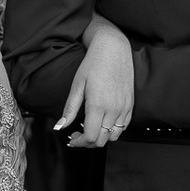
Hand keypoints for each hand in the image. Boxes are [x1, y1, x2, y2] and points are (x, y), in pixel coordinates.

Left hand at [57, 24, 133, 148]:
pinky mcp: (130, 104)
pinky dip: (113, 130)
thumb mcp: (77, 85)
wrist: (113, 48)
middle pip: (101, 140)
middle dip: (87, 142)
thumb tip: (59, 127)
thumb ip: (69, 109)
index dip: (78, 142)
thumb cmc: (92, 64)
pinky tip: (103, 121)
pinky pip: (124, 126)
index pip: (90, 137)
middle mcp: (113, 109)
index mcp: (98, 105)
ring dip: (101, 137)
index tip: (71, 138)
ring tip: (90, 127)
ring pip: (114, 136)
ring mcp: (124, 108)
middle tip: (76, 133)